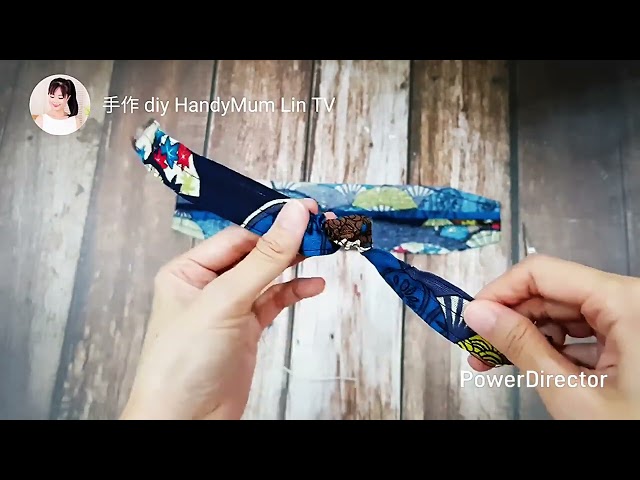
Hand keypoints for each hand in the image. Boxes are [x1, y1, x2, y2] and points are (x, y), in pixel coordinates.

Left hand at [120, 199, 326, 419]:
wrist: (186, 423)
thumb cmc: (183, 364)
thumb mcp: (225, 300)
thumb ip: (264, 258)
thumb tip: (293, 216)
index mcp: (187, 271)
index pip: (238, 237)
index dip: (273, 224)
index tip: (306, 213)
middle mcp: (207, 286)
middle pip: (255, 254)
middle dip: (287, 243)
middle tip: (322, 228)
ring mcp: (228, 309)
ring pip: (267, 277)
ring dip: (295, 266)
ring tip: (324, 251)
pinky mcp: (246, 331)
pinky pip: (274, 302)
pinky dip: (294, 292)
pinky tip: (314, 286)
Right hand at [463, 254, 639, 419]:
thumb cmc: (634, 429)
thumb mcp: (572, 394)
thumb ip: (521, 346)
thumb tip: (477, 314)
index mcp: (627, 302)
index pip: (542, 273)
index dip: (499, 293)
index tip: (470, 319)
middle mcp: (632, 301)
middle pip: (552, 292)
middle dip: (509, 319)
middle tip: (475, 349)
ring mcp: (634, 320)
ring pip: (565, 312)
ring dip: (528, 335)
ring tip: (496, 362)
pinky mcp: (633, 339)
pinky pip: (584, 332)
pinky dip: (554, 348)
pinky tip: (532, 367)